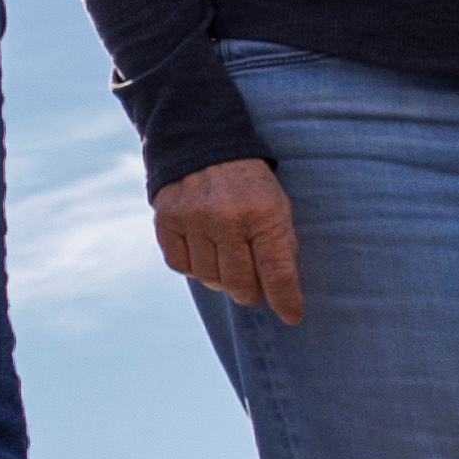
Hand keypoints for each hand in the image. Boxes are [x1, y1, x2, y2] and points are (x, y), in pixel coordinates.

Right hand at [152, 156, 304, 323]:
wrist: (203, 142)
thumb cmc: (248, 184)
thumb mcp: (276, 205)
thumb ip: (280, 245)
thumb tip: (282, 291)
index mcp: (263, 213)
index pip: (276, 270)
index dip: (285, 299)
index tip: (292, 316)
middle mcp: (226, 218)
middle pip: (239, 282)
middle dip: (250, 292)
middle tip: (252, 287)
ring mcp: (193, 219)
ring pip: (209, 278)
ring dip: (221, 279)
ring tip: (226, 264)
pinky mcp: (166, 219)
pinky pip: (181, 265)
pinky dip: (194, 267)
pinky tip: (203, 253)